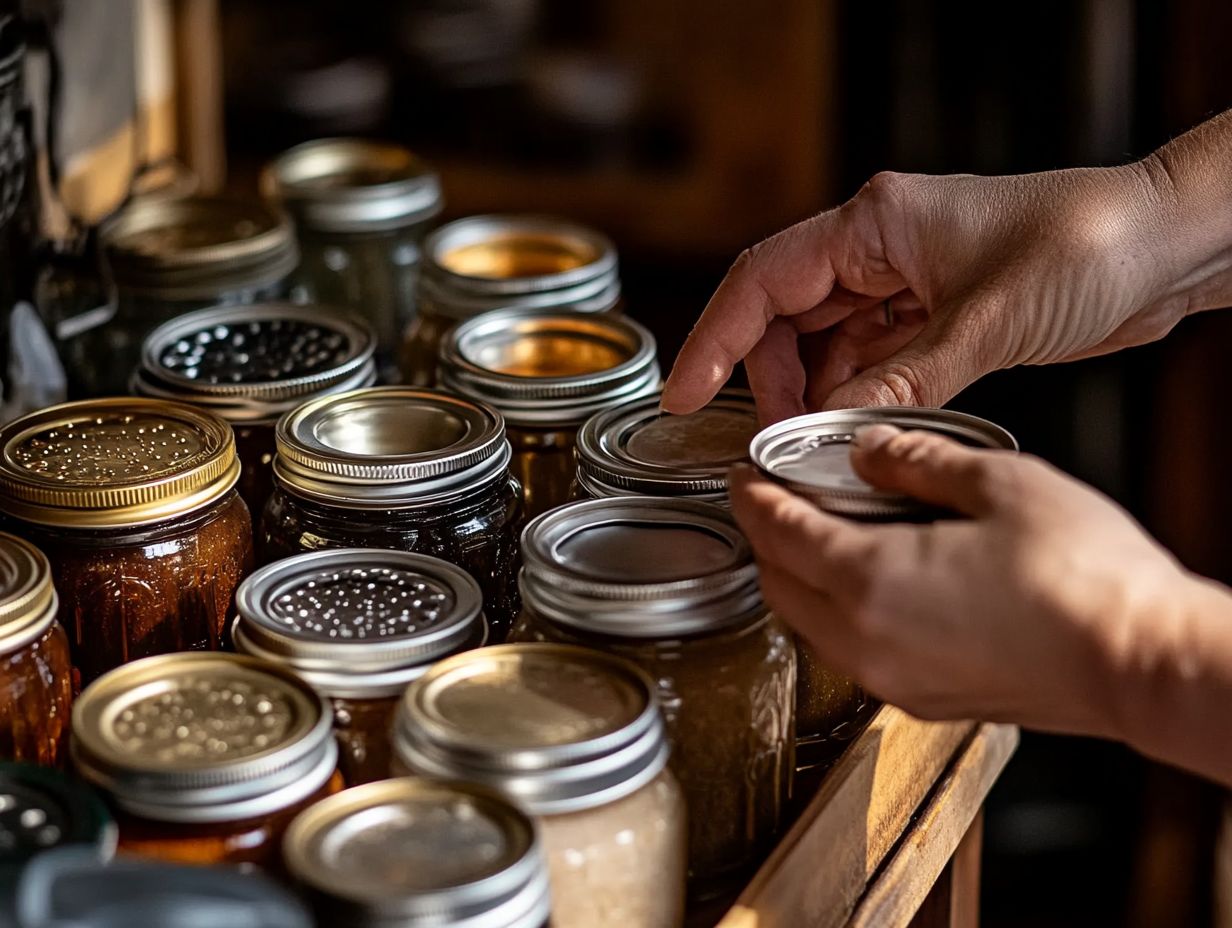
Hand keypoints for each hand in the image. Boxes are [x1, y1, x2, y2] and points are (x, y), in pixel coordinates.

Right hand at [662, 156, 1224, 422]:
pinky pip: (869, 360)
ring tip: (819, 445)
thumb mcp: (987, 323)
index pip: (763, 281)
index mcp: (874, 223)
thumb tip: (829, 432)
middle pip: (785, 318)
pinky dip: (856, 397)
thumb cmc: (1089, 245)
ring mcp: (904, 282)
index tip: (685, 394)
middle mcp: (879, 247)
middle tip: (781, 443)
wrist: (1169, 246)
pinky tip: (858, 429)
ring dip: (815, 395)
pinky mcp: (933, 316)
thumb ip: (900, 381)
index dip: (716, 340)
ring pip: (824, 344)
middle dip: (773, 382)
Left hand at [729, 424, 1189, 738]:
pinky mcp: (921, 699)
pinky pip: (849, 652)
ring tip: (824, 534)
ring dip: (799, 578)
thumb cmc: (1082, 579)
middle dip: (765, 538)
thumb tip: (872, 452)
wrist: (1139, 662)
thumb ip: (916, 461)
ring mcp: (889, 679)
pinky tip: (875, 582)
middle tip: (777, 499)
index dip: (751, 495)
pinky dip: (838, 613)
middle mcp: (863, 640)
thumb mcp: (996, 482)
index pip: (773, 531)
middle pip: (776, 584)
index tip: (746, 474)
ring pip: (807, 625)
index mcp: (866, 579)